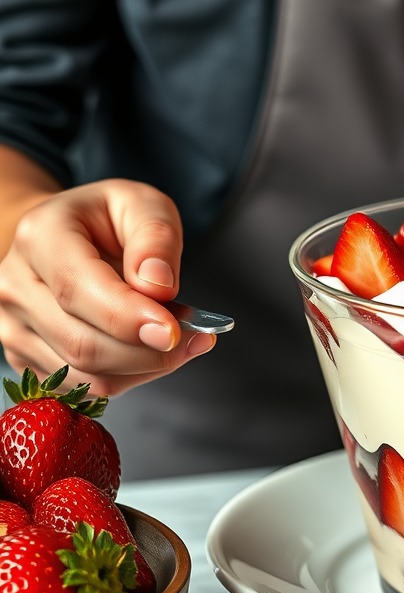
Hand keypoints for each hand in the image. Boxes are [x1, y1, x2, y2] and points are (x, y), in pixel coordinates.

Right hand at [0, 179, 214, 395]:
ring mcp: (13, 328)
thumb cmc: (108, 219)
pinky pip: (85, 387)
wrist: (66, 235)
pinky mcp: (26, 358)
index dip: (128, 318)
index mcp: (40, 238)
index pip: (78, 291)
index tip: (173, 331)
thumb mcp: (143, 205)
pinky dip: (130, 377)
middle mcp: (14, 287)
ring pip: (87, 375)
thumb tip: (158, 286)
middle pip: (82, 343)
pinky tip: (151, 351)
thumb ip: (155, 238)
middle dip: (149, 351)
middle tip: (197, 336)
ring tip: (179, 339)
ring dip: (145, 367)